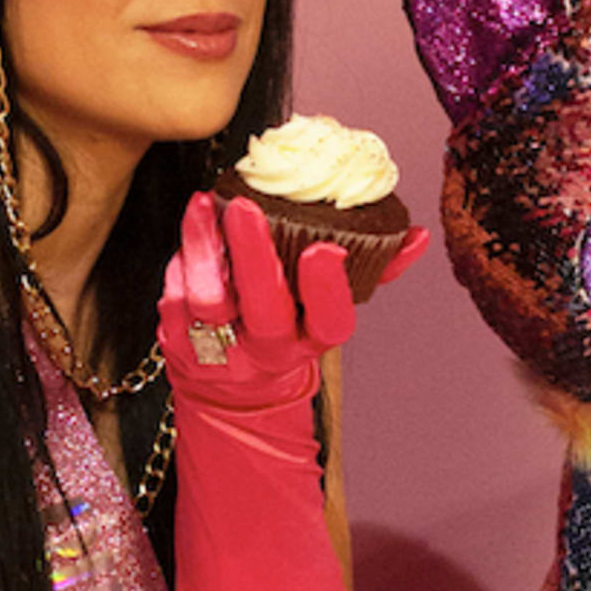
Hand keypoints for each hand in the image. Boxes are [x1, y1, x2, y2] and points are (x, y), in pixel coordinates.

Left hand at [160, 193, 356, 422]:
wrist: (233, 385)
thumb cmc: (290, 325)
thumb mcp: (330, 307)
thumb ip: (374, 270)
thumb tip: (415, 235)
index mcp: (313, 338)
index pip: (330, 321)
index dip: (327, 287)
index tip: (324, 248)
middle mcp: (270, 349)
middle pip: (264, 309)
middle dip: (255, 256)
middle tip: (245, 206)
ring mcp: (221, 349)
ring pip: (209, 300)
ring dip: (204, 248)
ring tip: (204, 204)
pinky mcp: (178, 341)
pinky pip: (174, 297)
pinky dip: (182, 258)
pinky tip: (192, 226)